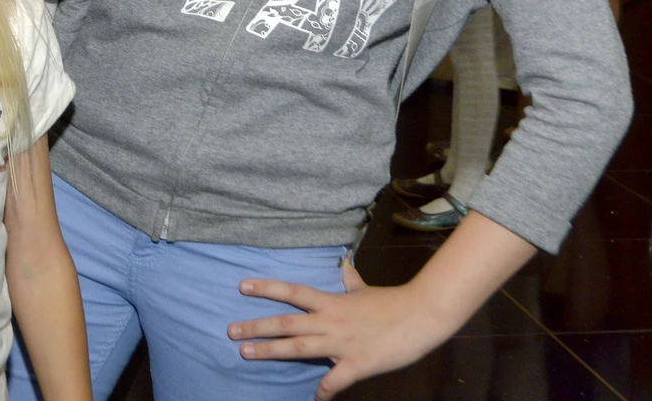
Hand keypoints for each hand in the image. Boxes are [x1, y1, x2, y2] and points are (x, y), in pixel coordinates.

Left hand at [227, 259, 454, 399]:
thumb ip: (350, 280)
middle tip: (230, 331)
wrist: (420, 316)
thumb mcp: (365, 289)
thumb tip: (344, 265)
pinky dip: (323, 391)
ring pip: (298, 347)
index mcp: (331, 302)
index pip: (292, 292)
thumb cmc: (392, 302)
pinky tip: (315, 399)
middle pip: (286, 322)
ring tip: (245, 353)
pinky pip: (335, 381)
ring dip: (271, 350)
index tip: (242, 286)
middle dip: (257, 327)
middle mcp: (330, 321)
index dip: (267, 288)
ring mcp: (341, 343)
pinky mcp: (357, 364)